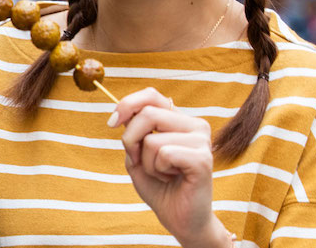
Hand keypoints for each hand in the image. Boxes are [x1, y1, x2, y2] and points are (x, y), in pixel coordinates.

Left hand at [110, 88, 230, 247]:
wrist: (180, 219)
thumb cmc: (159, 187)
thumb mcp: (137, 154)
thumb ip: (132, 131)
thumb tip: (126, 110)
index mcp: (179, 121)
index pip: (152, 95)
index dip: (128, 104)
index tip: (112, 123)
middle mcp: (195, 125)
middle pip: (147, 113)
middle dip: (130, 139)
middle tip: (139, 161)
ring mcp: (202, 140)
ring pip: (152, 138)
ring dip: (147, 162)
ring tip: (163, 173)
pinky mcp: (203, 158)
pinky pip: (164, 153)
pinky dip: (158, 169)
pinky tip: (172, 179)